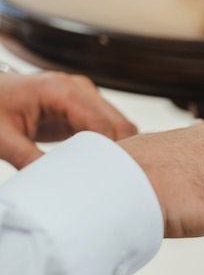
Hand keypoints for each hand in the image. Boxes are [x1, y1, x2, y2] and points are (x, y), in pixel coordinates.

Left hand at [0, 71, 136, 168]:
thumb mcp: (3, 138)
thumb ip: (30, 160)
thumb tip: (54, 186)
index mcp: (62, 91)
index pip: (103, 125)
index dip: (109, 153)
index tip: (104, 178)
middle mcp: (79, 88)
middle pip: (120, 125)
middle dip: (119, 152)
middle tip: (108, 179)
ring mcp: (85, 95)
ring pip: (121, 126)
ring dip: (117, 148)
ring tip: (104, 172)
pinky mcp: (86, 105)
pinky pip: (110, 126)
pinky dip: (109, 144)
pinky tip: (98, 162)